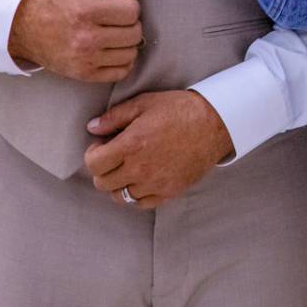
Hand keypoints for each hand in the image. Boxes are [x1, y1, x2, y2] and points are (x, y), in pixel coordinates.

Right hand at [7, 0, 146, 81]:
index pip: (131, 11)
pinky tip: (113, 50)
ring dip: (128, 42)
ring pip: (131, 53)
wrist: (25, 28)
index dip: (130, 5)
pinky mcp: (84, 75)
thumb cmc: (56, 2)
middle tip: (116, 19)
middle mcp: (86, 38)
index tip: (119, 4)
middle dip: (131, 23)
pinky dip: (124, 61)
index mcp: (86, 11)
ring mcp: (86, 59)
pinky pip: (121, 72)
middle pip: (134, 33)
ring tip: (114, 33)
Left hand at [83, 90, 235, 209]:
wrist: (215, 124)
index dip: (92, 154)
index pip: (93, 164)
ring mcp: (154, 184)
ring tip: (129, 168)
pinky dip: (137, 194)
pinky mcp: (169, 192)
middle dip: (103, 169)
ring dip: (118, 183)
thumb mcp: (145, 103)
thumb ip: (115, 116)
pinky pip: (141, 203)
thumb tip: (92, 127)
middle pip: (103, 183)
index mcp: (130, 146)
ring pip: (119, 196)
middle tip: (114, 156)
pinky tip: (144, 178)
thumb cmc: (180, 110)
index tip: (102, 146)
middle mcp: (140, 169)